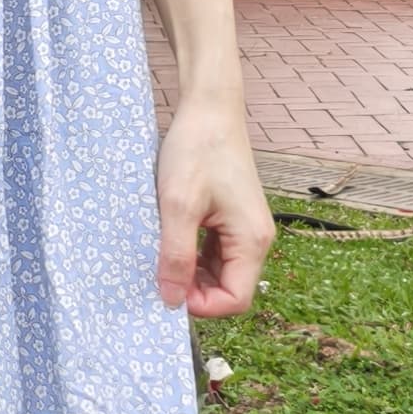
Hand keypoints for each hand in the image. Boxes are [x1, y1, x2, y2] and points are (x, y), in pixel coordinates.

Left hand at [154, 95, 272, 319]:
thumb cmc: (197, 149)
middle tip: (158, 272)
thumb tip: (171, 301)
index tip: (167, 289)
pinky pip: (214, 252)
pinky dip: (192, 255)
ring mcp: (244, 228)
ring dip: (190, 273)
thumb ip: (176, 255)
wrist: (210, 107)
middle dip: (194, 291)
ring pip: (219, 272)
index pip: (235, 300)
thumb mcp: (178, 205)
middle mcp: (255, 239)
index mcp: (251, 240)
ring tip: (160, 253)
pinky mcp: (231, 218)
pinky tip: (169, 240)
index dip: (201, 306)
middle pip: (228, 290)